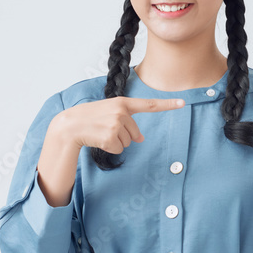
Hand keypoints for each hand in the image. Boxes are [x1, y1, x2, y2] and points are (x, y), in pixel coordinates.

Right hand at [58, 95, 184, 153]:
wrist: (69, 125)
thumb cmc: (89, 118)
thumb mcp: (109, 114)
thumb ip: (127, 122)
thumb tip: (140, 139)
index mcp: (122, 103)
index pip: (149, 104)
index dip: (168, 104)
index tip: (183, 103)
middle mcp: (121, 112)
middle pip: (135, 133)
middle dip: (123, 135)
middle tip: (105, 129)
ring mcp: (116, 125)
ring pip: (128, 143)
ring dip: (116, 142)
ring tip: (100, 133)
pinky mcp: (111, 137)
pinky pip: (119, 149)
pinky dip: (110, 148)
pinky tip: (98, 140)